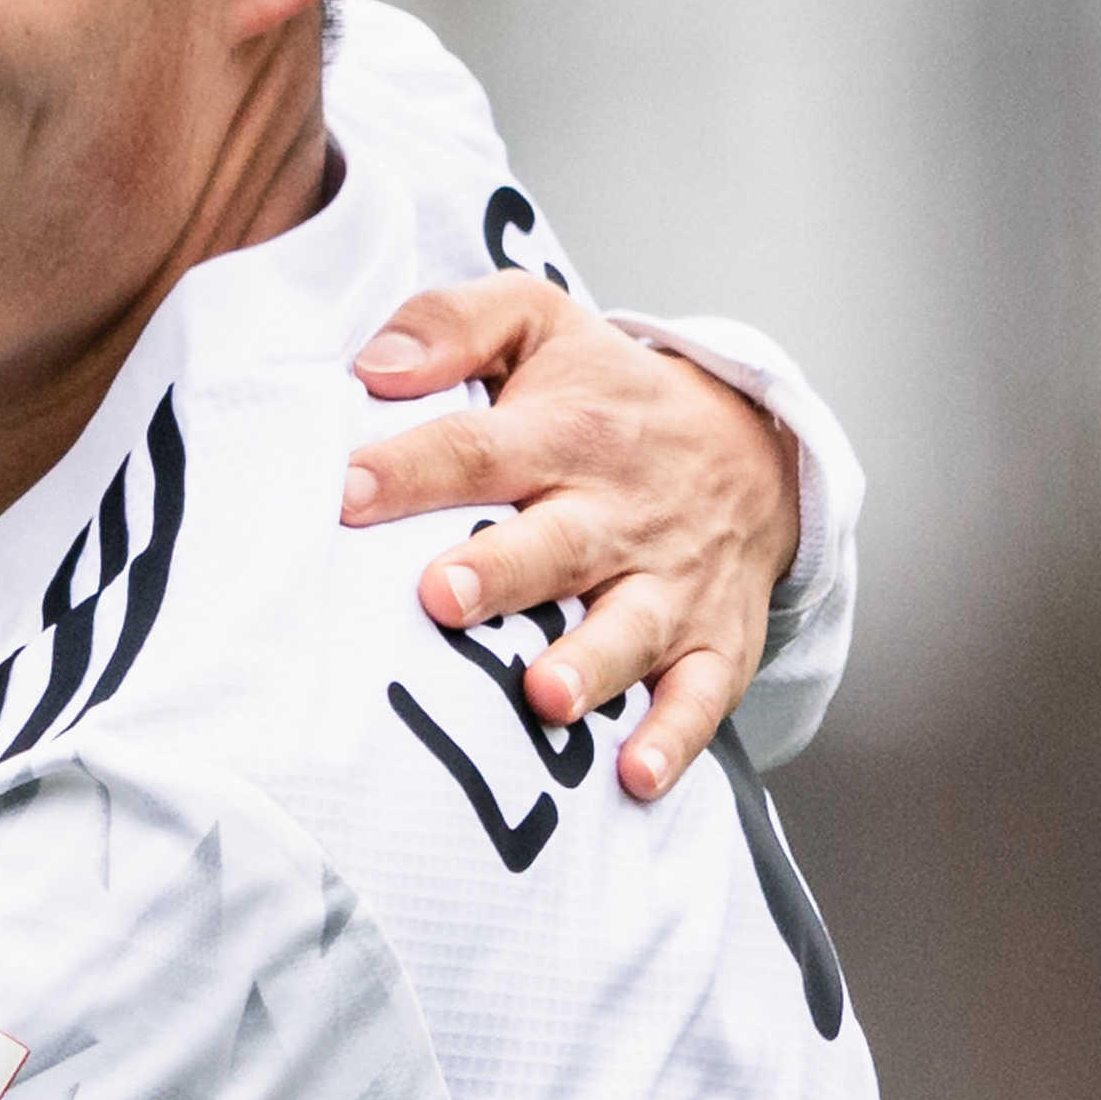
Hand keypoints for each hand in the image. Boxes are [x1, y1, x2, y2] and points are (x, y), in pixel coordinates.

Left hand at [338, 277, 802, 800]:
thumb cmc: (609, 395)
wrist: (754, 446)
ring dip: (588, 666)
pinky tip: (634, 776)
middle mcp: (617, 510)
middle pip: (555, 543)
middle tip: (442, 595)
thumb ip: (453, 324)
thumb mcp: (540, 323)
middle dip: (501, 573)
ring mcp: (667, 582)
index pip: (479, 447)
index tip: (346, 492)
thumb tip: (370, 369)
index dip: (413, 469)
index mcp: (565, 432)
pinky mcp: (713, 642)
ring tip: (544, 699)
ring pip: (628, 627)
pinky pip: (700, 696)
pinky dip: (674, 739)